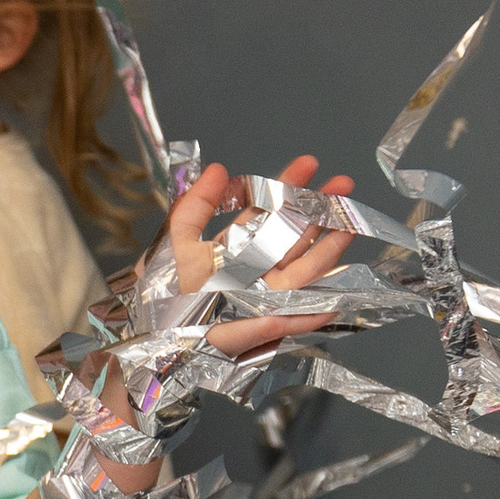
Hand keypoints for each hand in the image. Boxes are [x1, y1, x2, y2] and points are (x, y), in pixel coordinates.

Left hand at [168, 153, 355, 358]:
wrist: (149, 333)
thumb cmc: (158, 291)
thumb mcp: (174, 240)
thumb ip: (197, 205)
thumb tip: (218, 169)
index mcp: (233, 245)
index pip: (267, 210)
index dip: (288, 186)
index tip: (309, 164)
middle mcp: (253, 269)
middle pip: (294, 236)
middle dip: (320, 210)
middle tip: (343, 185)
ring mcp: (262, 296)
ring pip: (304, 270)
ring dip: (329, 248)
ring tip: (350, 223)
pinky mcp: (264, 325)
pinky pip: (296, 317)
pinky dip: (315, 311)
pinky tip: (337, 300)